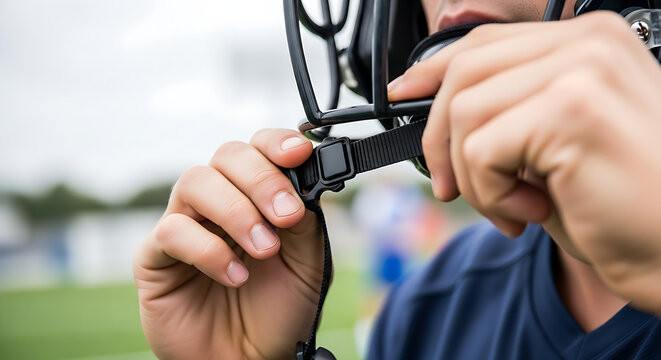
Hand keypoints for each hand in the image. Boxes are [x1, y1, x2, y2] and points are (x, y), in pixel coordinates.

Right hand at [133, 129, 322, 358]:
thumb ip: (306, 220)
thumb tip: (303, 181)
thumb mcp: (308, 264)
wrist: (251, 359)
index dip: (277, 143)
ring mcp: (186, 225)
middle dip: (261, 179)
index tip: (300, 154)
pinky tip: (234, 276)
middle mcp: (220, 203)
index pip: (259, 149)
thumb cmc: (278, 310)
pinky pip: (171, 231)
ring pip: (196, 182)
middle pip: (226, 156)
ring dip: (236, 212)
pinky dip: (207, 250)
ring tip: (263, 250)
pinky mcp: (156, 257)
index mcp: (256, 196)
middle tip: (286, 216)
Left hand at [388, 12, 660, 313]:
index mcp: (589, 41)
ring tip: (513, 208)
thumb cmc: (621, 207)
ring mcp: (584, 71)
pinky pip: (481, 149)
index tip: (402, 95)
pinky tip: (531, 213)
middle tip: (453, 187)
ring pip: (464, 112)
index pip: (485, 44)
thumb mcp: (552, 146)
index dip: (432, 72)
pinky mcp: (573, 110)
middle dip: (441, 138)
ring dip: (473, 177)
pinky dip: (490, 194)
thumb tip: (436, 112)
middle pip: (465, 72)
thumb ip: (508, 113)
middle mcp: (590, 42)